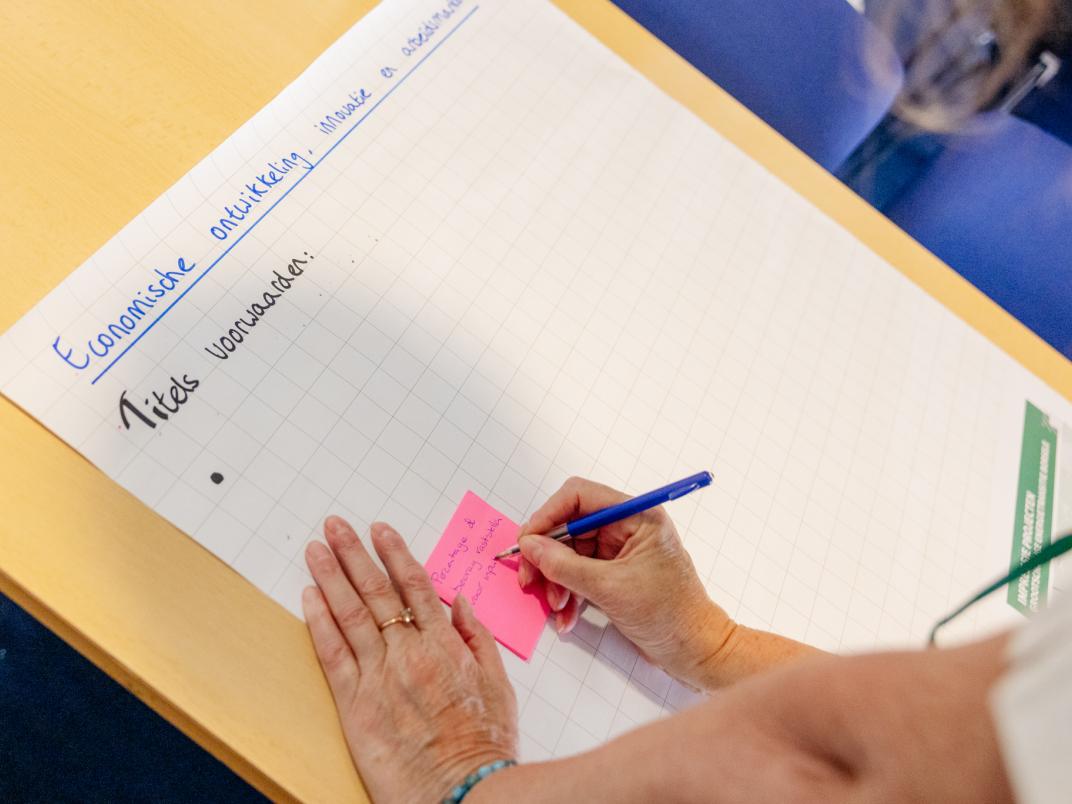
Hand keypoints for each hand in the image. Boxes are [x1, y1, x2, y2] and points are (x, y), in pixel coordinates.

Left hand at [303, 516, 517, 802]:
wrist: (465, 791)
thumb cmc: (485, 744)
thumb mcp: (498, 683)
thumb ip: (477, 638)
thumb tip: (457, 603)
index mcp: (445, 644)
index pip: (415, 585)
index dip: (394, 553)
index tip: (380, 530)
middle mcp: (409, 652)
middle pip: (377, 591)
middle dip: (354, 553)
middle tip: (335, 526)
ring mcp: (380, 677)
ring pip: (351, 614)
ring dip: (331, 577)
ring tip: (316, 549)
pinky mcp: (355, 705)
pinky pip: (333, 654)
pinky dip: (319, 622)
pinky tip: (309, 597)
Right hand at [517, 477, 730, 689]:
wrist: (694, 651)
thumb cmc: (669, 615)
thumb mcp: (610, 588)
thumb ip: (565, 566)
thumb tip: (530, 546)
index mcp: (636, 516)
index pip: (579, 497)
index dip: (548, 515)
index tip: (526, 542)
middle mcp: (626, 527)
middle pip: (569, 526)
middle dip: (548, 556)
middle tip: (529, 580)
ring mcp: (619, 551)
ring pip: (569, 553)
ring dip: (556, 580)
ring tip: (557, 607)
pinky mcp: (614, 574)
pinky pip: (578, 574)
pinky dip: (568, 594)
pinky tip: (566, 617)